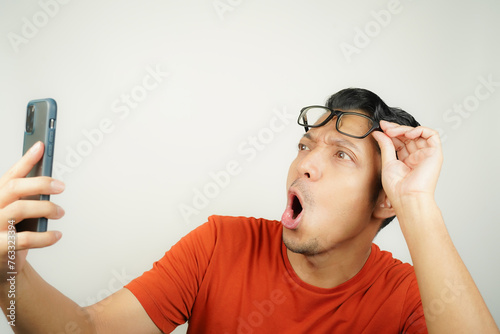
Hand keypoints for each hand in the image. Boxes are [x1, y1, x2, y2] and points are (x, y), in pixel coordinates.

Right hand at [0, 141, 64, 281]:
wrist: (0, 266)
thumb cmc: (10, 235)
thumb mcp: (17, 213)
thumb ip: (27, 198)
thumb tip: (50, 182)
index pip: (10, 175)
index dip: (26, 160)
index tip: (41, 146)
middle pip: (14, 188)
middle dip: (41, 183)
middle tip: (61, 187)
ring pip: (19, 209)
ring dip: (45, 209)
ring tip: (60, 212)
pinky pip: (22, 239)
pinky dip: (45, 237)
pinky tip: (56, 235)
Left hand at [372, 121, 442, 208]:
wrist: (407, 197)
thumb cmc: (397, 188)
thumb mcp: (387, 162)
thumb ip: (385, 145)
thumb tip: (378, 133)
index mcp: (406, 161)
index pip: (400, 141)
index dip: (391, 133)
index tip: (381, 127)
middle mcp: (417, 157)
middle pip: (408, 136)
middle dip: (396, 129)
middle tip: (385, 127)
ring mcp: (426, 155)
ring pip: (418, 133)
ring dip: (405, 129)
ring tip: (393, 131)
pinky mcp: (435, 153)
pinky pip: (432, 135)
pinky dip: (420, 130)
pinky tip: (408, 133)